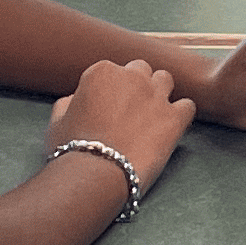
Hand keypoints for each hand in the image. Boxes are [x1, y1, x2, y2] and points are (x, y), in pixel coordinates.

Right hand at [44, 57, 195, 185]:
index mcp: (102, 72)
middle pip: (141, 70)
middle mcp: (131, 77)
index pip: (113, 71)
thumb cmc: (72, 149)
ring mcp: (156, 96)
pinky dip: (182, 114)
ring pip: (166, 80)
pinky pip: (188, 106)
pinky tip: (172, 127)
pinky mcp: (174, 118)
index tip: (110, 107)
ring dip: (161, 93)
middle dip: (137, 86)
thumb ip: (70, 101)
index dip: (112, 90)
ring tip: (153, 115)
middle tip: (132, 110)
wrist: (95, 173)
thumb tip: (76, 99)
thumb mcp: (57, 119)